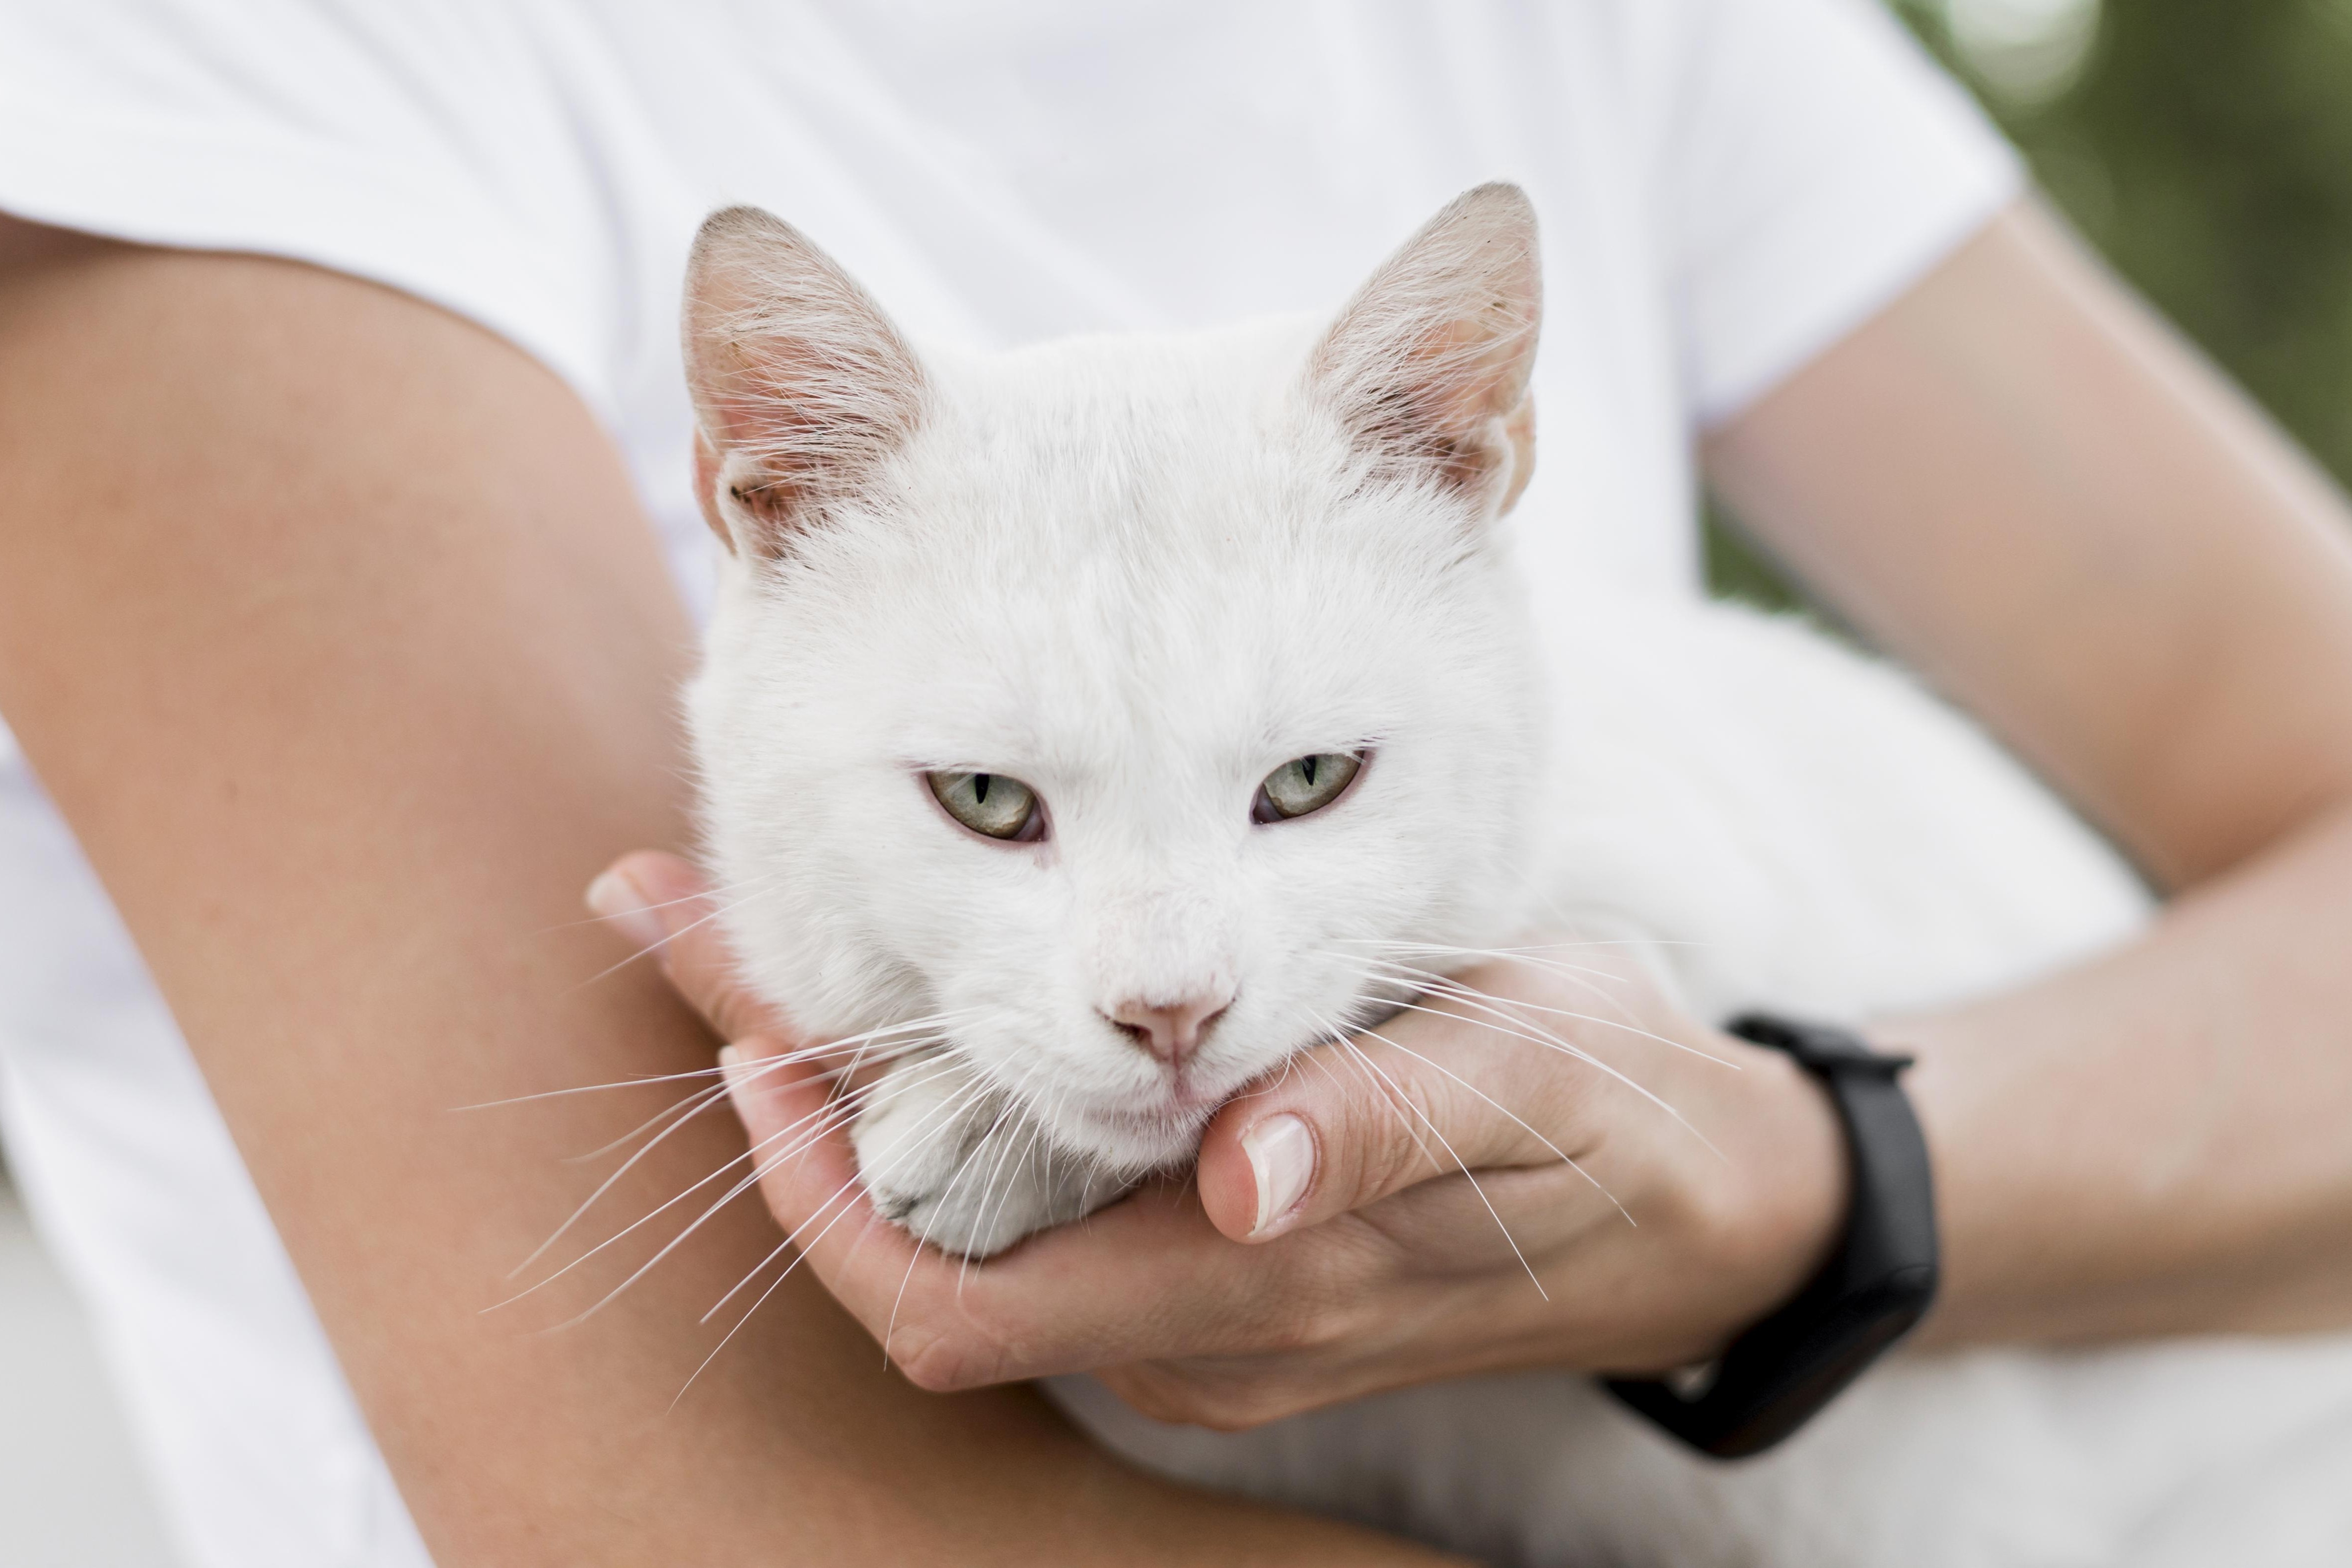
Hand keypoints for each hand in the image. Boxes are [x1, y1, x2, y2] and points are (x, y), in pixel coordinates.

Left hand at [590, 850, 1849, 1427]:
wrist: (1699, 1202)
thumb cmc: (1610, 1114)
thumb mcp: (1522, 1081)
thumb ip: (1381, 1126)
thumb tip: (1243, 1174)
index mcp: (1241, 1290)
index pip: (950, 1303)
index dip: (817, 1194)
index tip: (747, 1036)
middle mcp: (1185, 1332)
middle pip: (916, 1253)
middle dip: (787, 1100)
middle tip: (678, 916)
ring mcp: (1193, 1314)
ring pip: (965, 1228)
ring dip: (856, 1091)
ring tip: (768, 934)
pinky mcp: (1215, 1272)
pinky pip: (1034, 1211)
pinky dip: (951, 1108)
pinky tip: (922, 994)